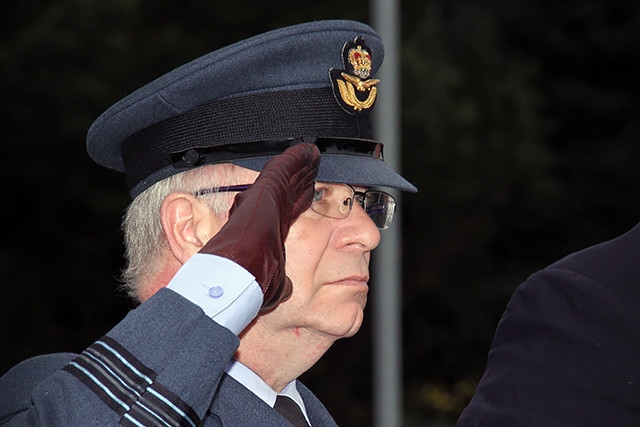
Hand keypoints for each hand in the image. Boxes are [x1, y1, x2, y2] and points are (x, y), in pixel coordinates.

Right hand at [200, 143, 319, 311]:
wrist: (233, 275)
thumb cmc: (248, 282)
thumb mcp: (269, 284)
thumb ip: (280, 281)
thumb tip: (287, 288)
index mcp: (263, 233)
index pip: (284, 212)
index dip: (296, 202)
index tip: (308, 195)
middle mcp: (262, 213)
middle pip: (286, 190)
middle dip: (299, 179)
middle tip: (312, 166)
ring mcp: (263, 200)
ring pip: (285, 176)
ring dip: (300, 166)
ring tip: (312, 156)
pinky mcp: (265, 190)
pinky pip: (283, 169)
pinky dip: (296, 159)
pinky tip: (308, 151)